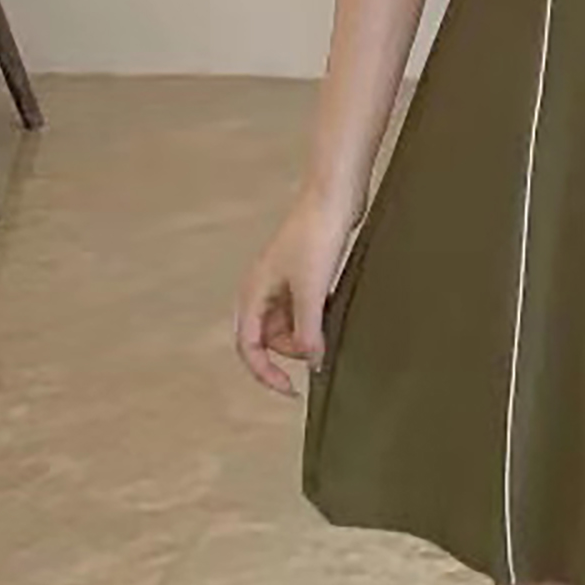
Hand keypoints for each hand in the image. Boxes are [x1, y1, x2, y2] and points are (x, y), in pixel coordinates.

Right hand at [232, 183, 363, 396]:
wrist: (336, 194)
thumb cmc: (317, 234)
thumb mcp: (312, 290)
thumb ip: (308, 331)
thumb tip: (311, 362)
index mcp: (253, 292)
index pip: (248, 346)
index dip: (265, 373)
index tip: (290, 390)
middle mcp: (263, 287)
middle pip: (269, 338)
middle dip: (292, 350)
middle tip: (321, 349)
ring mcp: (283, 279)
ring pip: (289, 323)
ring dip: (307, 332)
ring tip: (330, 325)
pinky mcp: (305, 272)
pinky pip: (305, 307)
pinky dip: (317, 316)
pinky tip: (334, 310)